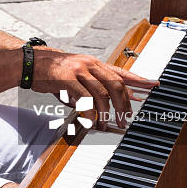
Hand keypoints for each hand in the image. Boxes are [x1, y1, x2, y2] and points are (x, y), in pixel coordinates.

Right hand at [32, 48, 158, 129]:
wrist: (31, 63)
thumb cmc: (55, 73)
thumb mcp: (78, 76)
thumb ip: (94, 86)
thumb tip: (113, 101)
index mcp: (94, 63)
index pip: (121, 71)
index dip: (139, 79)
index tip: (155, 84)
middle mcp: (89, 64)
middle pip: (115, 84)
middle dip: (123, 104)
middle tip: (125, 119)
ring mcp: (78, 69)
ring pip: (101, 92)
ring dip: (106, 111)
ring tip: (105, 124)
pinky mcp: (66, 78)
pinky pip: (83, 97)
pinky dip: (89, 111)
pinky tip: (90, 120)